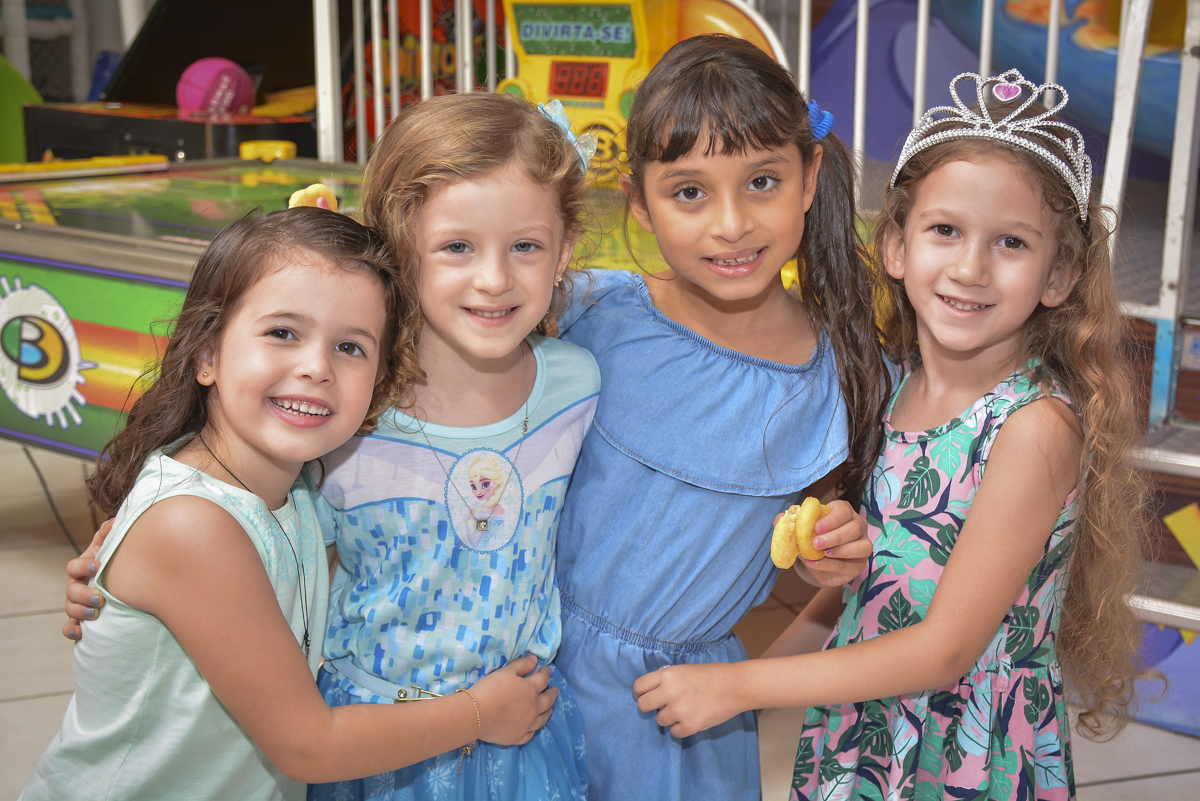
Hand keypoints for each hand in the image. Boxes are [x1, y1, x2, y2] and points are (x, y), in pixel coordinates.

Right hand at [63, 519, 111, 639]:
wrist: (120, 583)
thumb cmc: (113, 564)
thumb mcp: (110, 549)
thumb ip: (109, 536)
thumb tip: (112, 522)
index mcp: (81, 569)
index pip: (73, 567)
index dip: (83, 566)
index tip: (97, 566)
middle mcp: (76, 587)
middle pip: (70, 591)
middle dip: (83, 595)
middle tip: (99, 598)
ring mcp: (76, 604)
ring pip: (70, 610)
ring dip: (80, 612)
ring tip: (95, 614)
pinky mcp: (80, 620)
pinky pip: (69, 628)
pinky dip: (71, 631)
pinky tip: (80, 634)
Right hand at [469, 654, 557, 745]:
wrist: (476, 714)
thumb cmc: (490, 689)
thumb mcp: (506, 672)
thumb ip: (522, 665)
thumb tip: (535, 660)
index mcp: (531, 690)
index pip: (543, 679)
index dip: (546, 673)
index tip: (547, 670)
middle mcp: (533, 708)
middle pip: (548, 700)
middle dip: (552, 693)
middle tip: (554, 690)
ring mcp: (527, 725)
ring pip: (543, 719)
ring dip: (548, 712)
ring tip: (549, 709)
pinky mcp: (518, 737)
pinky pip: (530, 734)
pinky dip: (534, 729)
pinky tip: (533, 727)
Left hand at [633, 663, 739, 737]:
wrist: (735, 686)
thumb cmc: (712, 674)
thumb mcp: (684, 670)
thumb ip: (667, 680)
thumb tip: (653, 692)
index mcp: (667, 675)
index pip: (639, 687)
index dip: (640, 693)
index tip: (643, 696)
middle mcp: (669, 692)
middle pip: (643, 706)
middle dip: (650, 707)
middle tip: (661, 706)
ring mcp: (679, 710)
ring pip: (659, 720)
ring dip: (668, 717)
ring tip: (684, 710)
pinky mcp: (690, 726)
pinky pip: (674, 732)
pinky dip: (680, 728)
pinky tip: (691, 719)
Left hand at [797, 500, 869, 585]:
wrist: (816, 563)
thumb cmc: (811, 539)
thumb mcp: (800, 530)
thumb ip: (790, 523)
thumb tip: (778, 518)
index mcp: (843, 512)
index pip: (844, 511)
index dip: (832, 519)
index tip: (816, 528)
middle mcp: (857, 526)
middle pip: (855, 527)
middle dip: (835, 535)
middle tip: (815, 543)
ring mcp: (861, 546)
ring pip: (861, 546)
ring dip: (840, 550)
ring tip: (820, 553)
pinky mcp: (859, 564)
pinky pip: (849, 564)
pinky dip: (830, 565)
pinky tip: (814, 564)